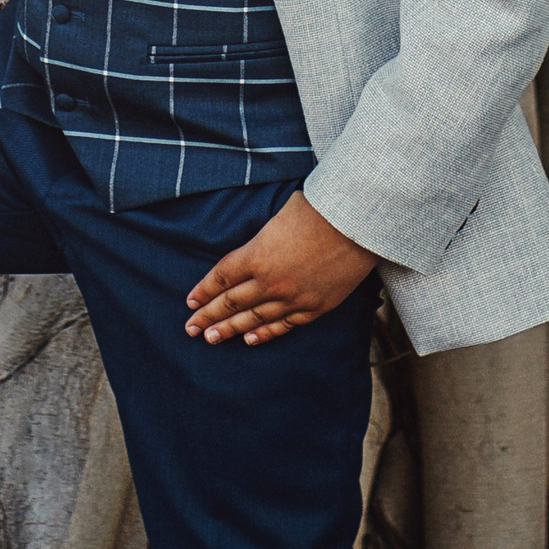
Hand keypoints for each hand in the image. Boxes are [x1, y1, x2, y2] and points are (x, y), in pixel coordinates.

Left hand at [185, 191, 377, 346]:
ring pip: (254, 318)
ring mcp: (292, 297)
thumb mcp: (279, 215)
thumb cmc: (318, 209)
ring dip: (230, 329)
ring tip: (211, 339)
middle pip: (231, 303)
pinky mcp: (314, 307)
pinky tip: (250, 339)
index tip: (191, 301)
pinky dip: (265, 333)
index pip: (221, 278)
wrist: (357, 224)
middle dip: (208, 316)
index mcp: (256, 255)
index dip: (204, 290)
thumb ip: (262, 238)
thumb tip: (254, 249)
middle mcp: (269, 281)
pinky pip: (284, 325)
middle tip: (191, 329)